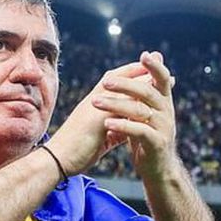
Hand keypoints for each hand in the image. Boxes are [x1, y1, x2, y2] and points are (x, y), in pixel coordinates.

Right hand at [47, 60, 149, 175]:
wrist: (57, 160)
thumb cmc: (76, 149)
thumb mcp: (98, 134)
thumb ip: (111, 126)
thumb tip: (125, 127)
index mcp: (94, 102)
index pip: (116, 81)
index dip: (133, 73)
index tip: (151, 71)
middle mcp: (95, 100)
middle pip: (121, 78)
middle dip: (142, 70)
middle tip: (160, 59)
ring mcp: (95, 108)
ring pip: (124, 89)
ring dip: (144, 82)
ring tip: (164, 78)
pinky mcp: (97, 119)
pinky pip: (121, 107)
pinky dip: (137, 104)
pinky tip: (153, 103)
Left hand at [91, 51, 178, 179]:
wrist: (158, 169)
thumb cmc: (147, 137)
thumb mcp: (146, 112)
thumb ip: (143, 90)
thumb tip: (146, 62)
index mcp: (163, 101)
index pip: (162, 79)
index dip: (155, 66)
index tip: (145, 55)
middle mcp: (167, 112)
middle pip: (148, 92)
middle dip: (126, 85)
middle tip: (105, 83)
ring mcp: (163, 128)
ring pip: (140, 111)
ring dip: (116, 105)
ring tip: (96, 103)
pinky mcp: (157, 144)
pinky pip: (139, 131)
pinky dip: (123, 126)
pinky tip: (108, 124)